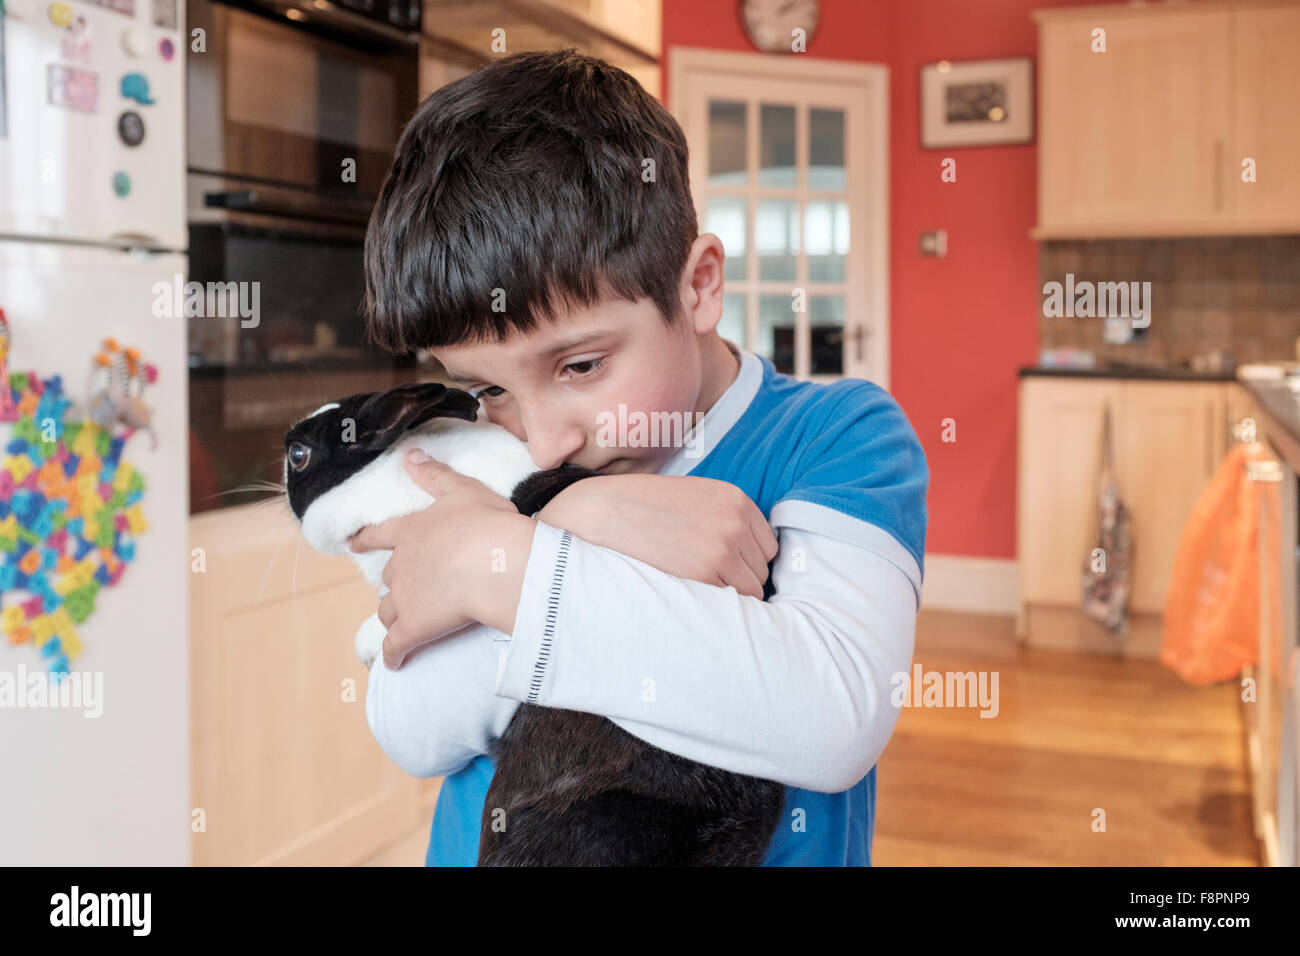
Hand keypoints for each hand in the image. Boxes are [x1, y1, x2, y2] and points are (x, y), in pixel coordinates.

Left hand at [349, 450, 535, 669]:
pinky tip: (396, 663)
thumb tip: (410, 454)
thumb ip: (434, 475)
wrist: (496, 563)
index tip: (353, 543)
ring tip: (401, 624)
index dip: (366, 539)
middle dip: (393, 584)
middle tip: (401, 590)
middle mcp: (401, 565)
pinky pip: (397, 646)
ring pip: (389, 610)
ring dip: (394, 616)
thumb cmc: (485, 524)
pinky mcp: (414, 628)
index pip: (379, 535)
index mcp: (410, 532)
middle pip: (388, 579)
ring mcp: (405, 599)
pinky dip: (394, 654)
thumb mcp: (462, 490)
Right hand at [537, 474, 777, 596]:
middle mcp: (735, 523)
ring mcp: (722, 550)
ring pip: (750, 591)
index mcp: (737, 501)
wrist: (603, 513)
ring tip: (697, 590)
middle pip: (761, 571)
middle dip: (740, 579)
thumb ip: (726, 519)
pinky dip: (714, 606)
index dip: (748, 561)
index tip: (727, 568)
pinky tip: (690, 595)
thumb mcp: (695, 497)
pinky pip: (728, 603)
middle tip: (707, 581)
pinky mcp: (703, 575)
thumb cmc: (644, 508)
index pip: (768, 547)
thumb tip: (749, 557)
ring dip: (729, 596)